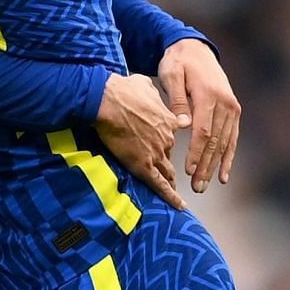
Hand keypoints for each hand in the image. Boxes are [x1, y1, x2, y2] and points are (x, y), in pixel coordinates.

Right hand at [94, 73, 186, 210]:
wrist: (109, 101)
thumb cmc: (123, 90)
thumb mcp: (143, 84)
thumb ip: (152, 90)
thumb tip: (148, 89)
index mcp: (168, 120)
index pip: (172, 134)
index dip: (165, 138)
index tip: (163, 141)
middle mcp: (166, 139)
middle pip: (169, 154)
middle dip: (165, 160)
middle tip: (162, 167)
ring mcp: (157, 153)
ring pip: (167, 172)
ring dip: (170, 180)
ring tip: (174, 191)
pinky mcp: (144, 166)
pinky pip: (161, 185)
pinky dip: (172, 197)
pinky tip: (179, 206)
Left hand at [157, 39, 240, 192]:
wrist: (195, 48)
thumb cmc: (178, 61)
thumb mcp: (171, 74)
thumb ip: (177, 99)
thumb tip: (182, 125)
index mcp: (209, 95)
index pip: (203, 130)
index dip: (196, 152)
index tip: (188, 169)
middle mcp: (225, 103)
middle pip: (216, 141)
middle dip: (206, 166)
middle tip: (196, 187)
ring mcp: (232, 107)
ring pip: (225, 143)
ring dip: (215, 166)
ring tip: (204, 185)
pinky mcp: (233, 111)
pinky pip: (232, 138)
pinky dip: (228, 157)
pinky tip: (223, 175)